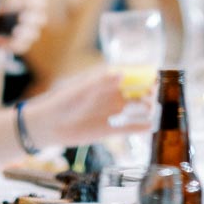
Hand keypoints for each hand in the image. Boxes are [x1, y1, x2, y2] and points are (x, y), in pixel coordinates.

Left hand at [26, 67, 146, 146]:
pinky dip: (139, 127)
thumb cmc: (62, 102)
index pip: (130, 74)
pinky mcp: (109, 130)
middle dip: (148, 92)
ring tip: (153, 110)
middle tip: (154, 95)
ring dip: (146, 109)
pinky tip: (150, 126)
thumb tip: (121, 74)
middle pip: (136, 92)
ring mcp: (111, 112)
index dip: (143, 74)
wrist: (48, 126)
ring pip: (135, 109)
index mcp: (106, 81)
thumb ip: (100, 83)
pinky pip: (128, 128)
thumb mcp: (80, 90)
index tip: (155, 75)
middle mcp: (112, 95)